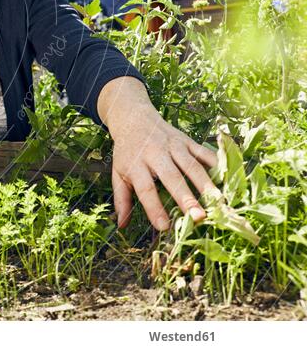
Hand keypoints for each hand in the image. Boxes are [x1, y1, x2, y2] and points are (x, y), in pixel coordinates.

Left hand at [109, 108, 217, 230]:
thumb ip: (121, 200)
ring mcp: (173, 146)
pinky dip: (217, 165)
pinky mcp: (187, 140)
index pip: (146, 189)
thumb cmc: (127, 152)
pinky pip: (204, 153)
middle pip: (172, 177)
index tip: (164, 227)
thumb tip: (121, 225)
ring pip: (192, 165)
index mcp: (136, 164)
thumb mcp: (118, 173)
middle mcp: (155, 154)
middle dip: (186, 198)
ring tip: (218, 203)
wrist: (134, 118)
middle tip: (198, 217)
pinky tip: (228, 180)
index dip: (154, 208)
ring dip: (206, 184)